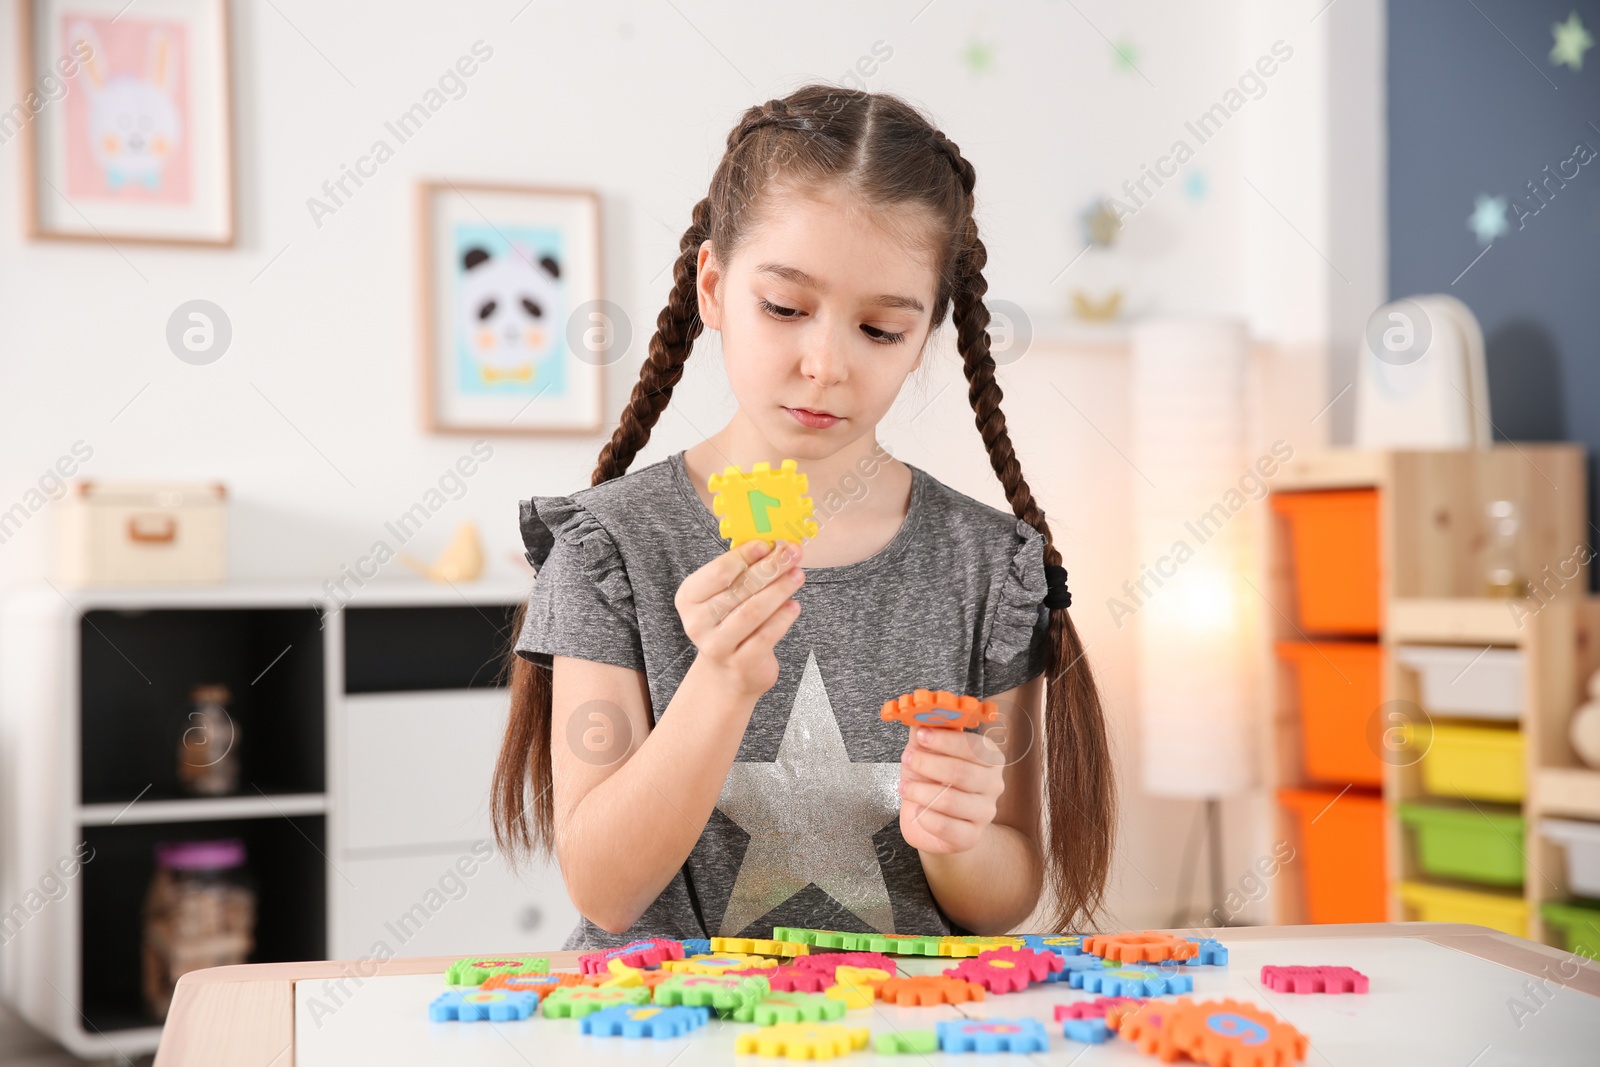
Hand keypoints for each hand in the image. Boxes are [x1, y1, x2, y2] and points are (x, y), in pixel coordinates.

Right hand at [674, 538, 804, 699]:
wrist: (728, 672)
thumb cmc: (729, 622)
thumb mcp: (725, 596)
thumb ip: (742, 573)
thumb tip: (775, 546)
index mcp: (688, 598)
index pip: (718, 572)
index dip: (745, 555)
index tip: (768, 543)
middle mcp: (697, 622)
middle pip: (740, 589)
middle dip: (770, 568)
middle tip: (792, 554)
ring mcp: (717, 645)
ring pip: (753, 611)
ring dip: (780, 589)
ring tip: (798, 575)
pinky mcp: (740, 663)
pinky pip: (766, 635)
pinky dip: (783, 617)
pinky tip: (794, 605)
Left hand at [898, 726, 1005, 853]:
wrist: (932, 819)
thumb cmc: (932, 779)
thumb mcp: (927, 751)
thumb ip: (926, 730)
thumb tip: (919, 713)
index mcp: (989, 757)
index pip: (975, 746)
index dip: (946, 740)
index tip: (921, 735)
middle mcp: (994, 784)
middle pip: (962, 773)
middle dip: (928, 764)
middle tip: (907, 759)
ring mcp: (985, 813)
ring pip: (951, 801)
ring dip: (920, 791)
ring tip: (904, 787)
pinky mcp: (972, 837)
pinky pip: (946, 827)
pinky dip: (925, 817)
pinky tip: (917, 810)